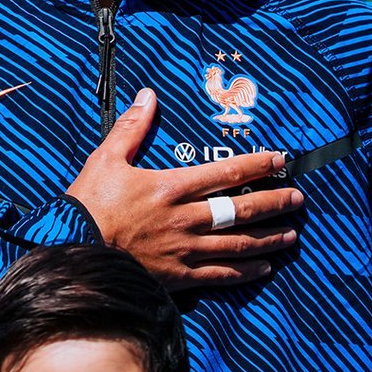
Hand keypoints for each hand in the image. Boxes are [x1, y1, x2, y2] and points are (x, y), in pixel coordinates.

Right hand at [65, 88, 304, 289]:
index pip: (226, 173)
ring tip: (291, 234)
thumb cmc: (88, 204)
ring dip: (269, 238)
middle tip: (298, 199)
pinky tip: (264, 268)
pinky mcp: (179, 277)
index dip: (258, 165)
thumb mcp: (107, 159)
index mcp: (171, 186)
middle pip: (241, 209)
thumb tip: (147, 95)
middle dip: (275, 202)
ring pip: (238, 244)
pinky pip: (220, 275)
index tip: (281, 160)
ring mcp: (185, 250)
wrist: (74, 251)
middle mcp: (185, 218)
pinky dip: (245, 272)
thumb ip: (132, 128)